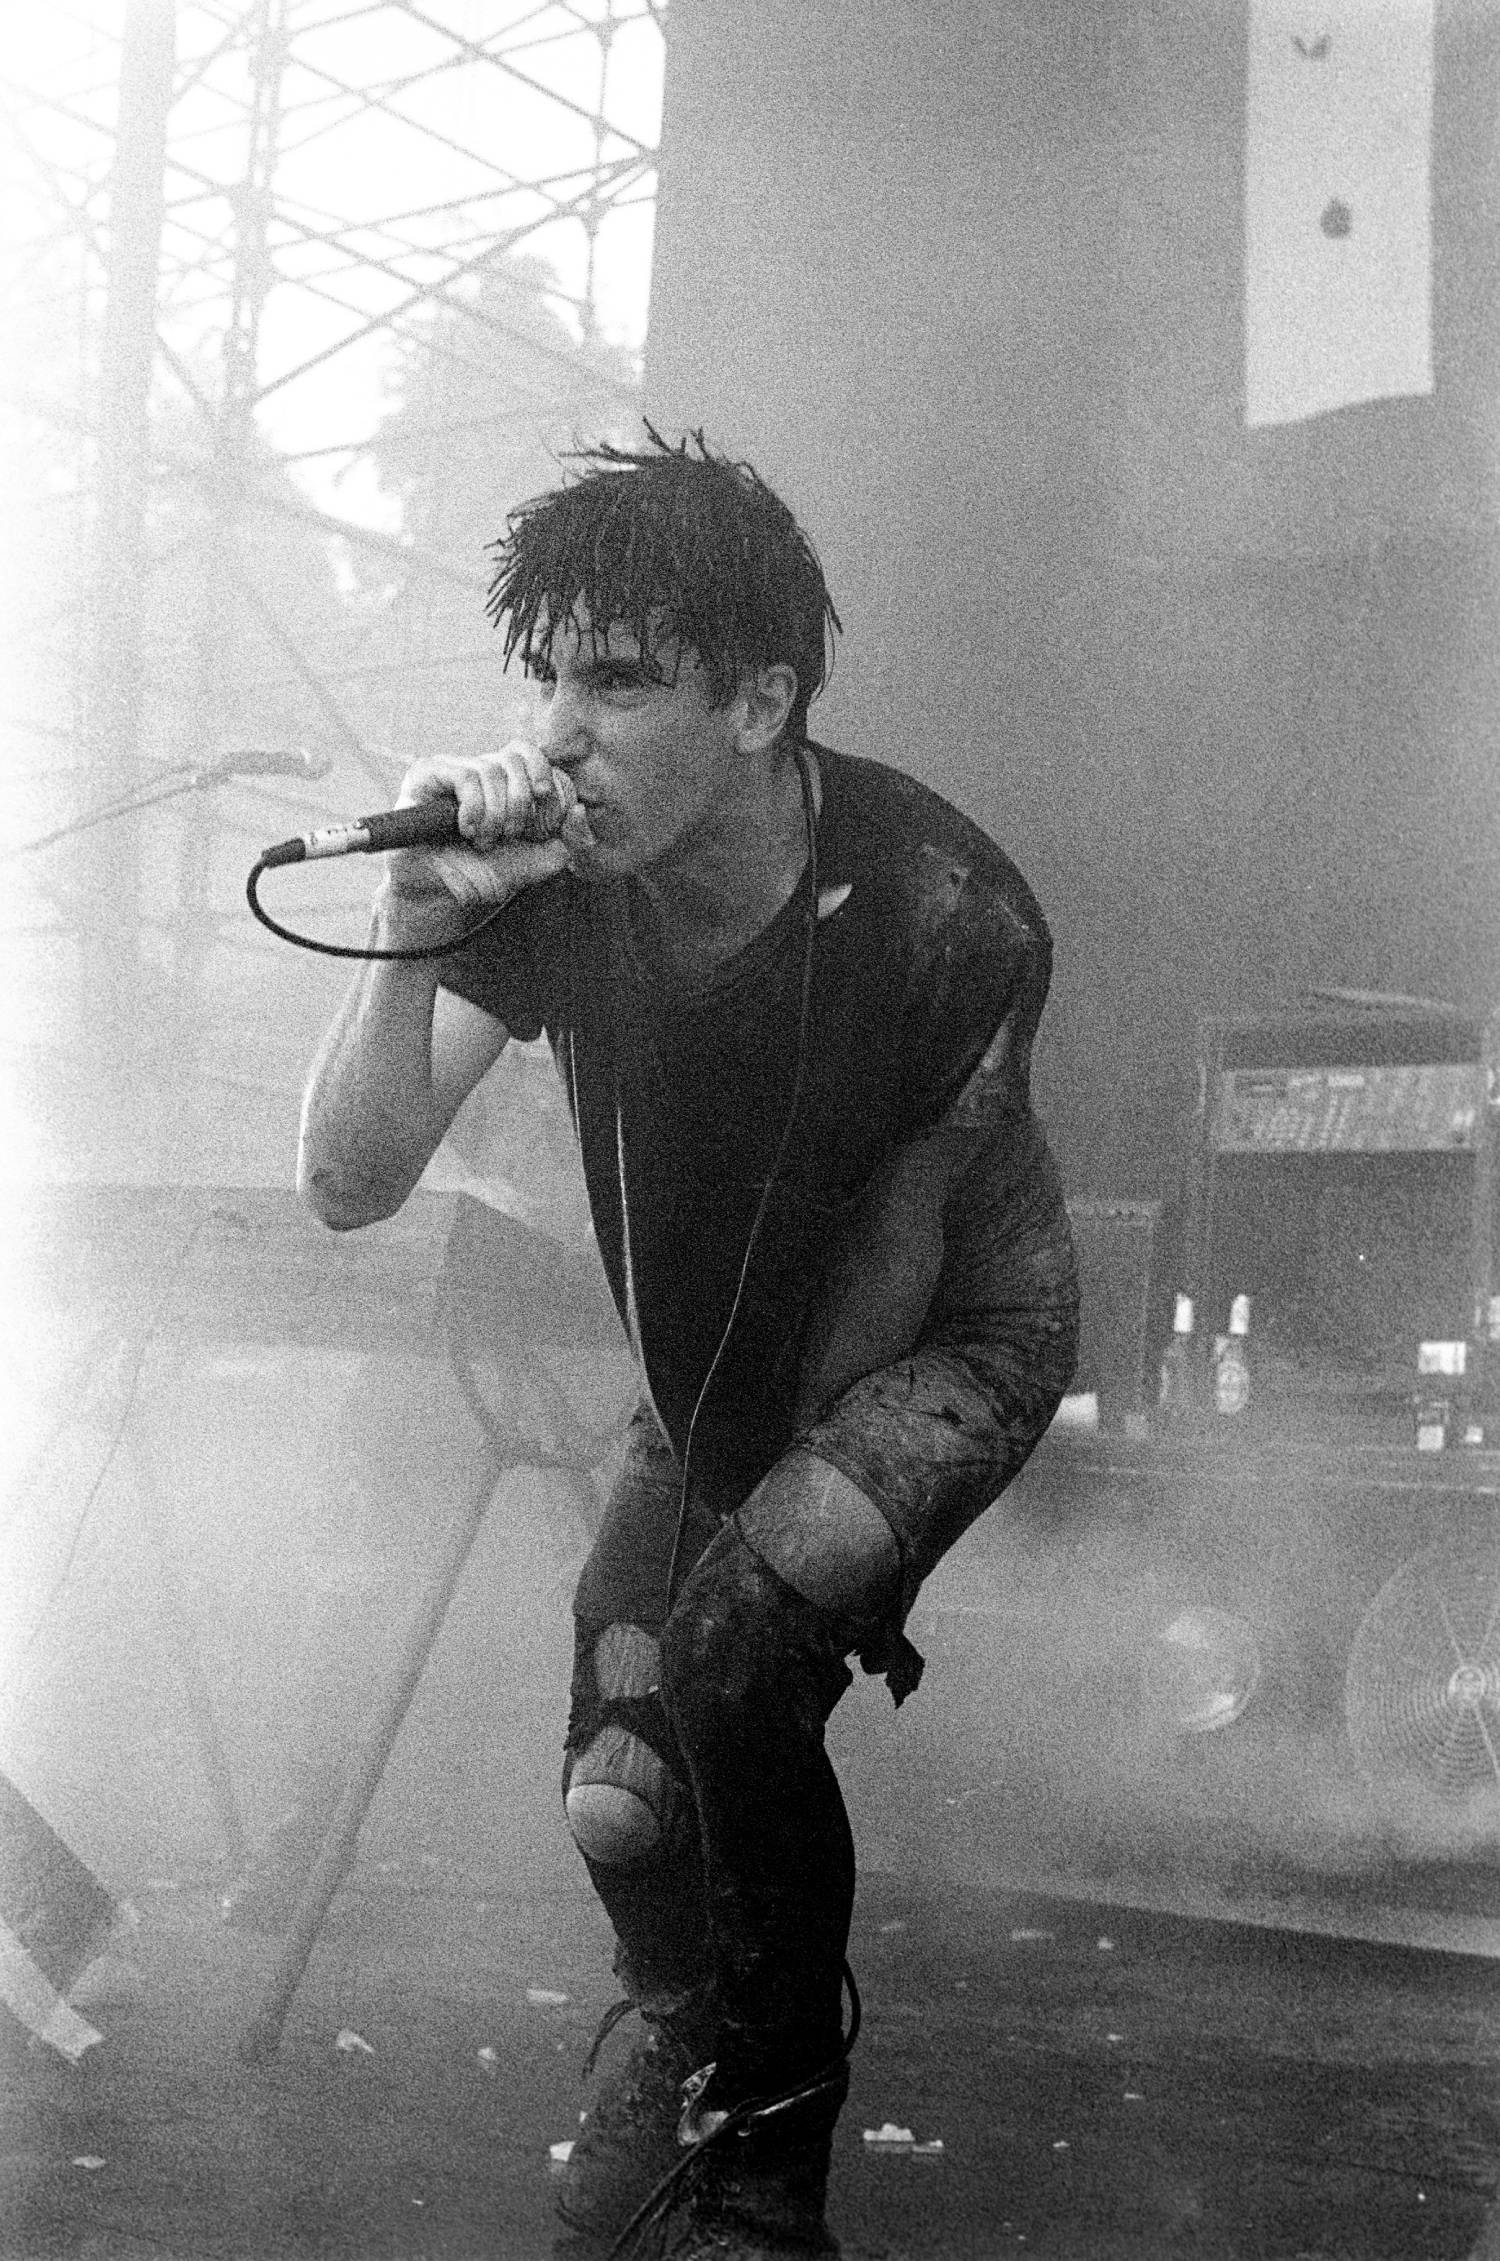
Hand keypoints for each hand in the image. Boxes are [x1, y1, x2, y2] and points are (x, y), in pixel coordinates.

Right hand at [381, 741, 594, 919]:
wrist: (442, 896)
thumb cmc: (487, 874)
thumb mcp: (539, 860)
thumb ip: (568, 839)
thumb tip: (580, 809)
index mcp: (508, 782)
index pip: (535, 756)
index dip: (545, 780)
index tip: (541, 813)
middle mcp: (481, 769)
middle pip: (517, 757)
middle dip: (523, 802)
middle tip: (511, 834)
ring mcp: (452, 769)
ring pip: (492, 769)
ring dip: (496, 814)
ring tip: (484, 841)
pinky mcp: (426, 775)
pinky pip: (465, 776)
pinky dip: (475, 808)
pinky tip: (468, 830)